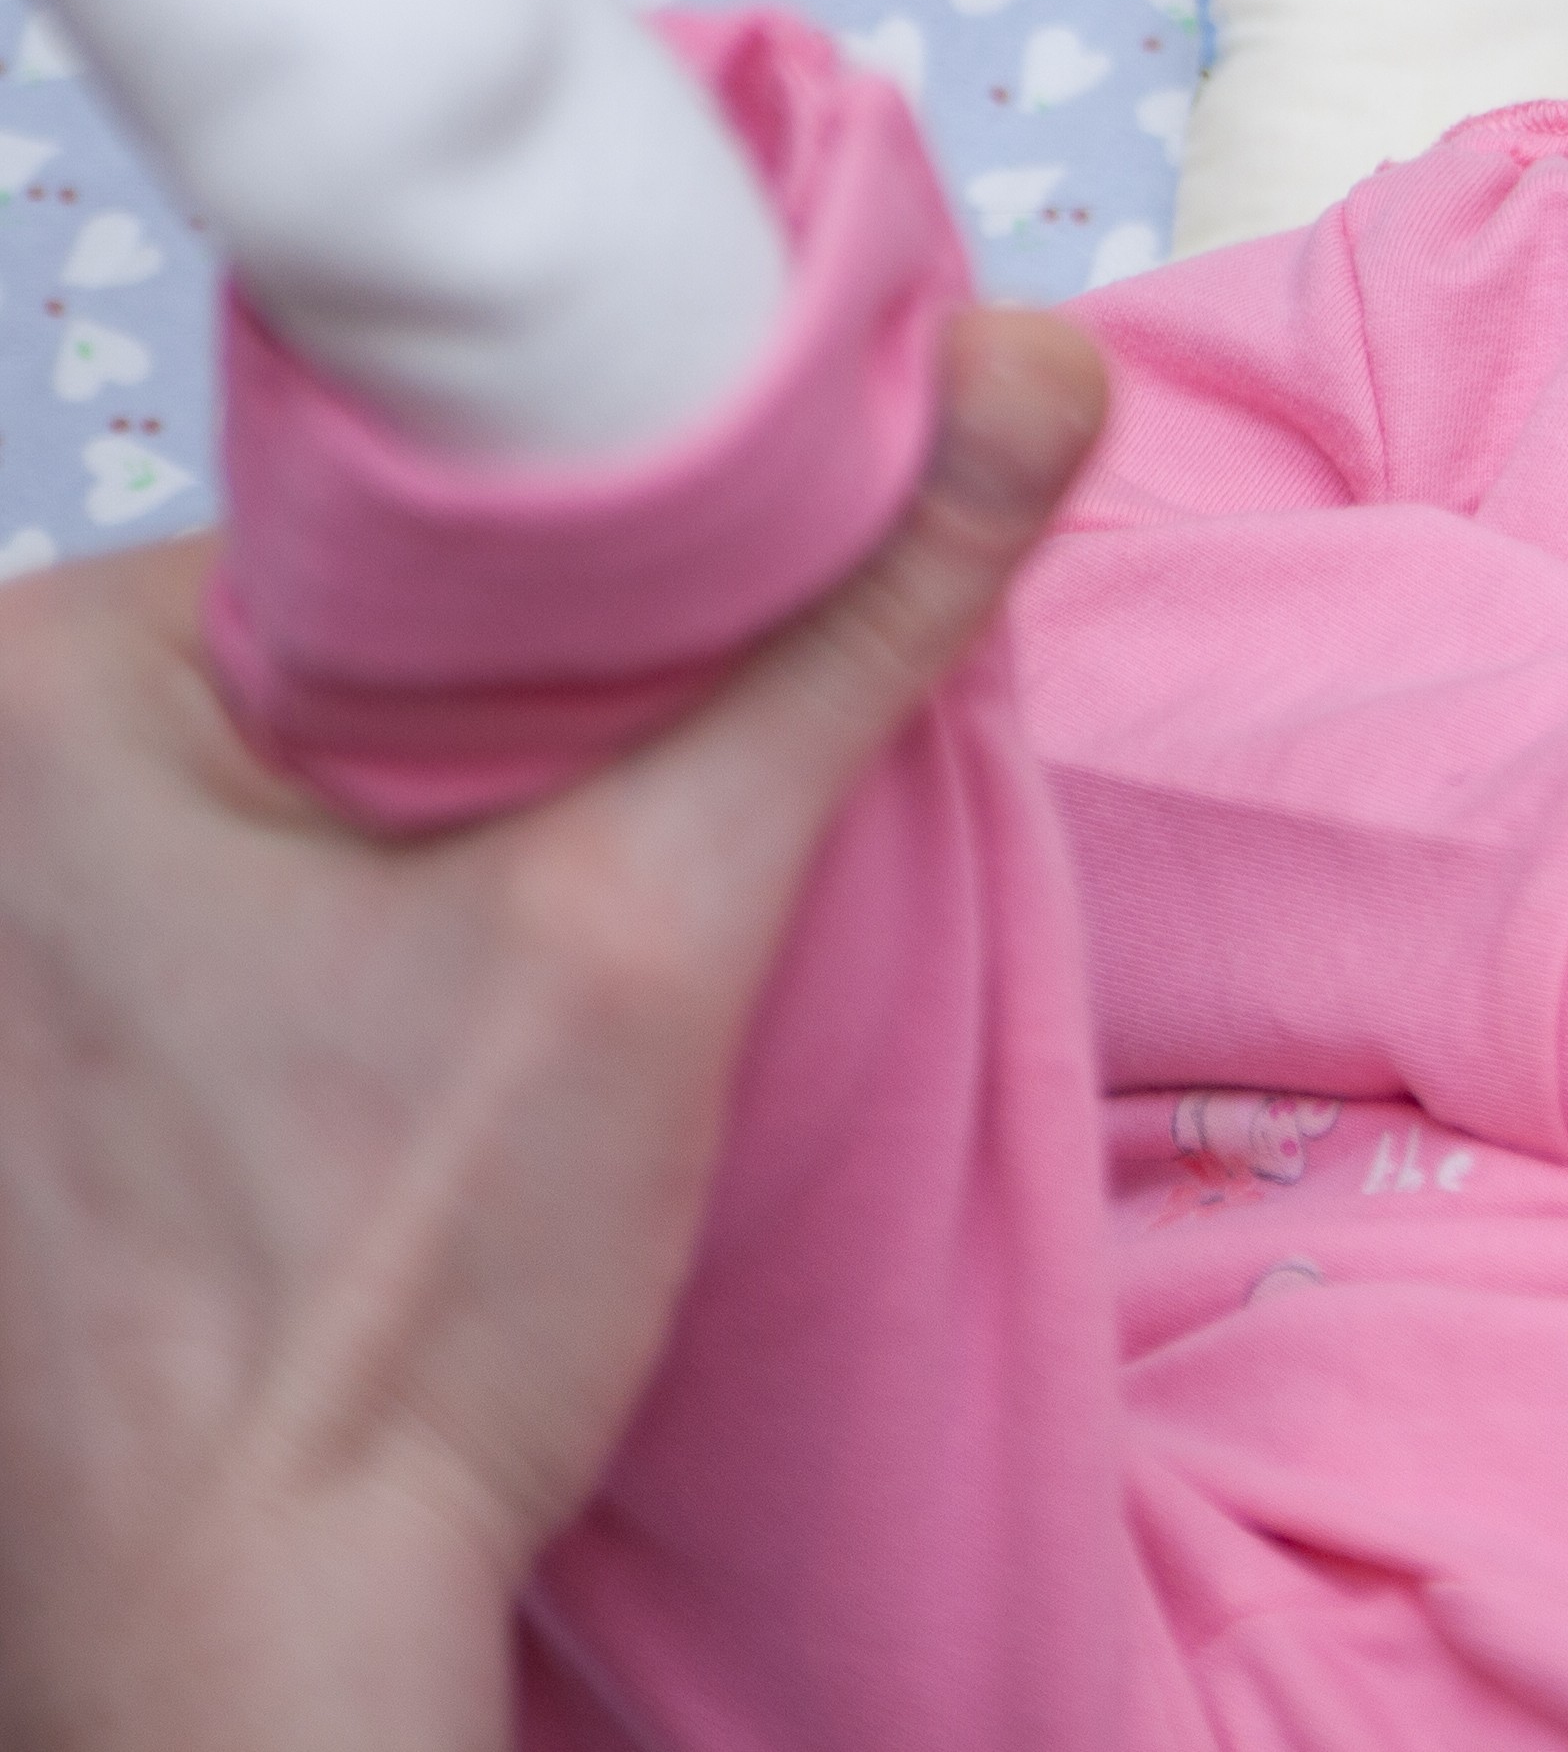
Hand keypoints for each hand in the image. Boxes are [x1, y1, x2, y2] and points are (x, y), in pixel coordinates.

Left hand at [0, 308, 1107, 1751]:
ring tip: (617, 897)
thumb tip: (1043, 364)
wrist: (254, 1624)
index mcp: (52, 679)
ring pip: (342, 750)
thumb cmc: (394, 1299)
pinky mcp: (63, 1032)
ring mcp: (12, 915)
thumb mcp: (670, 919)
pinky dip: (418, 896)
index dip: (622, 536)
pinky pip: (283, 868)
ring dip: (503, 796)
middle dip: (567, 682)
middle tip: (704, 781)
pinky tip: (514, 987)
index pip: (412, 497)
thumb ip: (860, 628)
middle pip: (378, 622)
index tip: (768, 593)